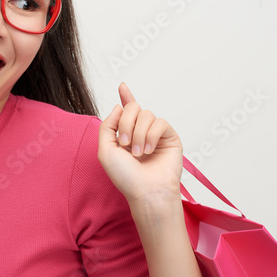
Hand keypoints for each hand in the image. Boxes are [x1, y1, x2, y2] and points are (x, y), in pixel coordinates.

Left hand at [97, 82, 183, 209]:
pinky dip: (151, 135)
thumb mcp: (105, 151)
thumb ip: (107, 126)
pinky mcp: (170, 137)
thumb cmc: (126, 177)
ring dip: (139, 133)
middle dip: (126, 123)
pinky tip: (150, 150)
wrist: (146, 191)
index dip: (125, 97)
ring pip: (146, 114)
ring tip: (138, 153)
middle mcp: (141, 132)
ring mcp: (156, 134)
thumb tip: (119, 106)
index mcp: (125, 135)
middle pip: (133, 108)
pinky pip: (160, 122)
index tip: (122, 86)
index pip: (126, 111)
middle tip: (125, 143)